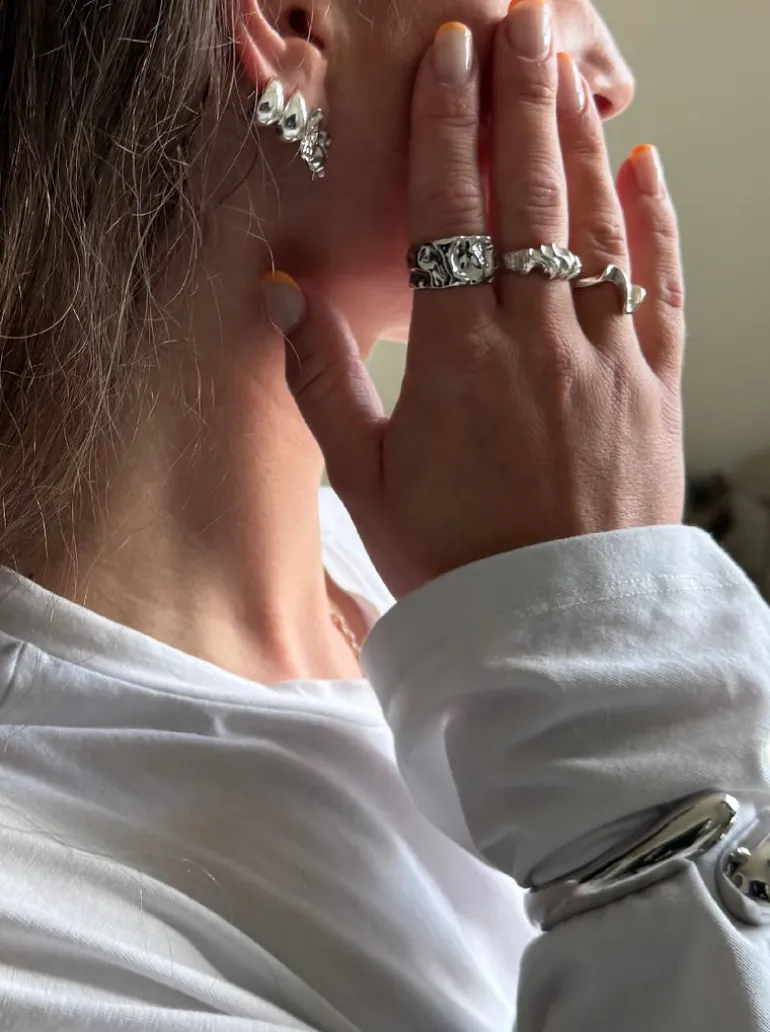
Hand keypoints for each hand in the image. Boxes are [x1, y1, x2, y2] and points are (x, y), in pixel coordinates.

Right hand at [262, 5, 686, 600]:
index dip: (450, 127)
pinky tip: (649, 169)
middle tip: (521, 23)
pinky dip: (657, 224)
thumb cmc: (454, 562)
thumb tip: (283, 294)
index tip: (452, 59)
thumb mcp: (365, 483)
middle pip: (532, 193)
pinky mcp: (657, 391)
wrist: (553, 632)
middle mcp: (540, 340)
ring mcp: (607, 361)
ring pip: (600, 225)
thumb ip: (323, 383)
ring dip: (584, 140)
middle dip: (522, 99)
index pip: (453, 211)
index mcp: (459, 357)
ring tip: (570, 72)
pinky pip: (662, 289)